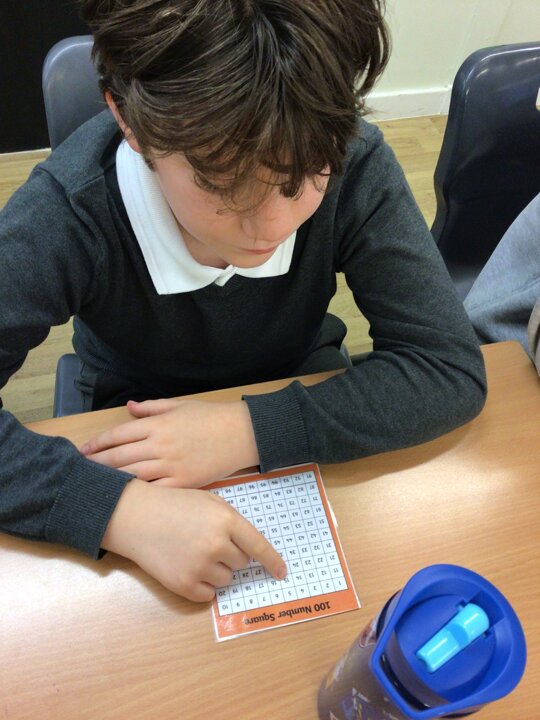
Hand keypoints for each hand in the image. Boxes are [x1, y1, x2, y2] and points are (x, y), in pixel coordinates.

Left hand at [80, 398, 258, 487]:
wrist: (242, 433)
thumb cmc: (212, 417)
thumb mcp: (181, 405)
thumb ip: (152, 408)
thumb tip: (129, 407)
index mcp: (158, 424)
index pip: (118, 433)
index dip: (98, 443)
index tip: (83, 450)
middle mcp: (160, 445)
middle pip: (119, 456)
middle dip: (96, 464)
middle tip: (79, 471)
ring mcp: (171, 465)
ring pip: (133, 475)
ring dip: (111, 480)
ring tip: (95, 486)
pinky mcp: (184, 482)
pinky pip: (156, 490)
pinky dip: (139, 494)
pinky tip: (126, 499)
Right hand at [101, 480, 286, 600]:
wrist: (135, 517)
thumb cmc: (174, 505)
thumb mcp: (209, 501)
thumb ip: (231, 522)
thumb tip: (250, 548)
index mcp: (225, 520)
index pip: (259, 546)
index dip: (272, 562)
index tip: (282, 573)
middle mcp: (216, 545)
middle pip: (241, 563)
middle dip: (231, 554)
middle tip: (207, 540)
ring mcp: (200, 567)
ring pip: (226, 579)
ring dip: (217, 570)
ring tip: (193, 551)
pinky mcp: (183, 585)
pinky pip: (208, 594)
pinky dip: (203, 585)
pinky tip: (187, 566)